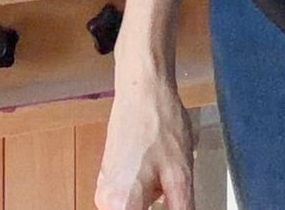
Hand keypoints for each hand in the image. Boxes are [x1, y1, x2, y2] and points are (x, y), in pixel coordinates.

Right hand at [94, 69, 196, 209]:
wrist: (143, 88)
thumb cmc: (161, 124)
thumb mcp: (181, 174)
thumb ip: (181, 209)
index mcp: (119, 205)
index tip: (171, 199)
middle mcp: (104, 202)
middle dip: (156, 205)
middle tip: (169, 184)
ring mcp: (103, 189)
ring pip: (133, 207)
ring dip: (152, 200)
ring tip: (166, 173)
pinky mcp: (107, 177)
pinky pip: (128, 196)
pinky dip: (146, 188)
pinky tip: (159, 166)